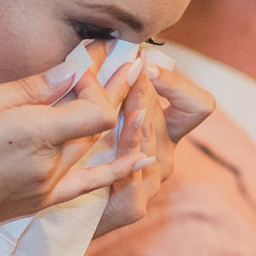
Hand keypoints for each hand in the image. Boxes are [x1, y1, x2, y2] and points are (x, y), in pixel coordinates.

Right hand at [0, 48, 150, 255]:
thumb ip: (26, 90)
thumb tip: (69, 70)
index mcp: (33, 136)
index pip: (96, 108)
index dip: (98, 83)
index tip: (86, 63)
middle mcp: (49, 165)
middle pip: (100, 126)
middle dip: (114, 90)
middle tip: (132, 60)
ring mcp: (47, 188)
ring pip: (95, 148)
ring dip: (115, 117)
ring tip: (136, 87)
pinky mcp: (40, 204)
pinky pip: (90, 185)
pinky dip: (118, 169)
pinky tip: (143, 157)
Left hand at [93, 57, 214, 236]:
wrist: (56, 212)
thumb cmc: (76, 155)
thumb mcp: (99, 113)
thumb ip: (110, 84)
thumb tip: (111, 44)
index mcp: (165, 133)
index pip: (199, 105)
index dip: (178, 82)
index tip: (146, 62)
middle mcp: (164, 156)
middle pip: (169, 113)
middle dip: (145, 87)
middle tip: (126, 64)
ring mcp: (151, 183)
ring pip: (154, 139)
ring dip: (136, 111)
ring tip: (122, 88)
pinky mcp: (131, 206)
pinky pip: (135, 171)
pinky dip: (130, 145)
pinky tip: (121, 126)